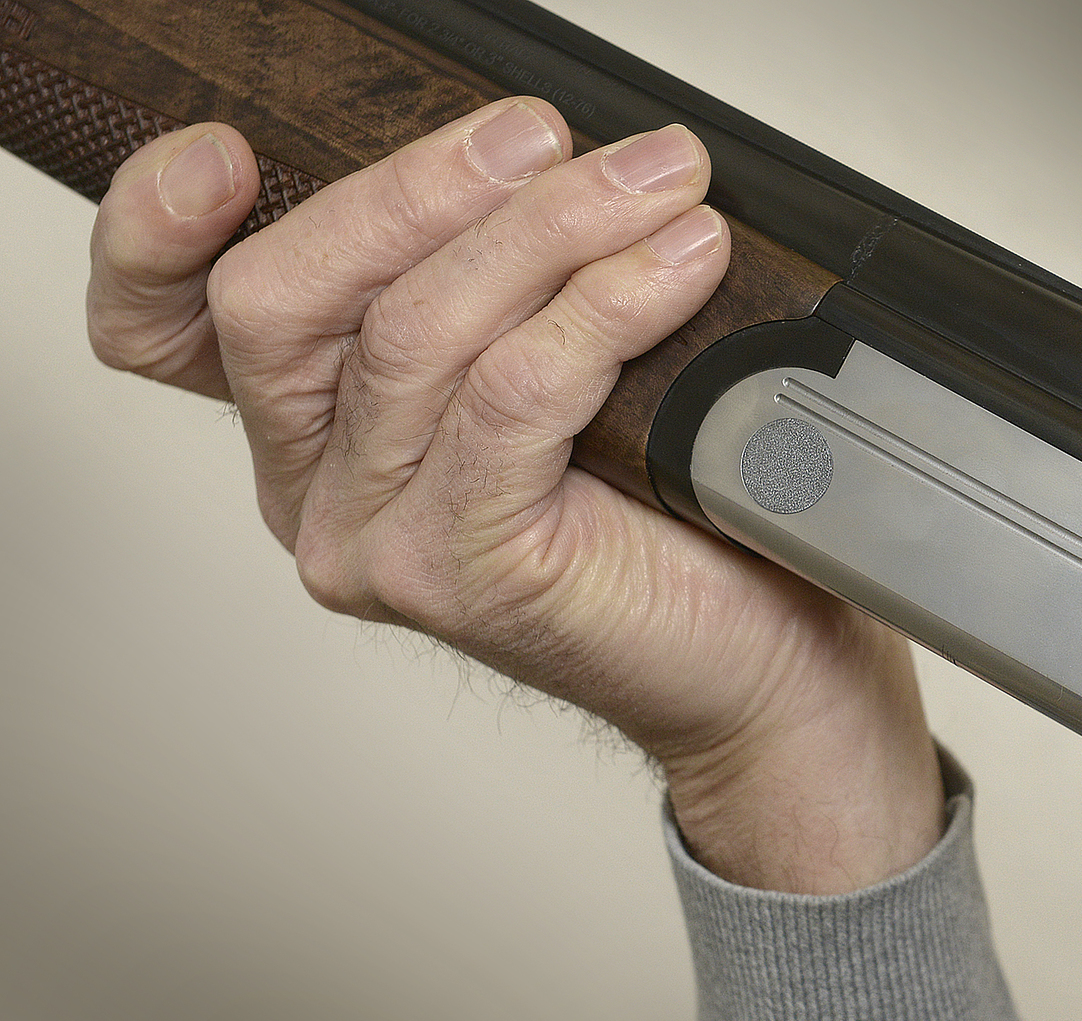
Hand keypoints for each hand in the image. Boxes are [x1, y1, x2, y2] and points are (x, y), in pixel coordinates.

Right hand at [86, 100, 940, 893]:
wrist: (757, 655)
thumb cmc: (669, 514)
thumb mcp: (556, 359)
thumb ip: (495, 274)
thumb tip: (532, 147)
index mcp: (314, 420)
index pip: (166, 321)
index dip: (155, 229)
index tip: (226, 151)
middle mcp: (319, 486)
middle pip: (283, 297)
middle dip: (417, 188)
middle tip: (544, 136)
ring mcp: (377, 538)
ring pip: (414, 333)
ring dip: (550, 229)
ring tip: (660, 188)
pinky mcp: (459, 569)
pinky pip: (511, 395)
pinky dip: (602, 308)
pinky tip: (677, 266)